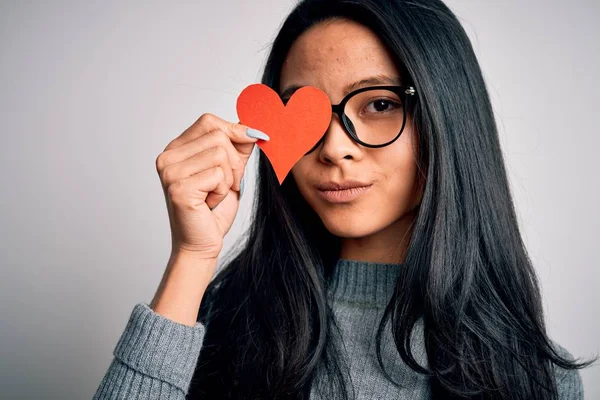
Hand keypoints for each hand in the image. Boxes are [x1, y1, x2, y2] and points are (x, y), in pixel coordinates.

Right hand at [155, 113, 267, 259]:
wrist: (201, 244)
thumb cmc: (212, 210)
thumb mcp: (230, 171)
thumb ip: (238, 147)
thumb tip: (252, 127)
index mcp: (176, 149)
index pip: (209, 122)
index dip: (235, 131)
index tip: (253, 140)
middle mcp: (168, 157)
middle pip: (218, 136)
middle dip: (234, 162)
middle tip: (227, 184)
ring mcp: (170, 171)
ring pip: (220, 154)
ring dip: (229, 179)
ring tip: (215, 194)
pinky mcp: (179, 187)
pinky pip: (218, 175)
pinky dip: (223, 191)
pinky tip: (209, 203)